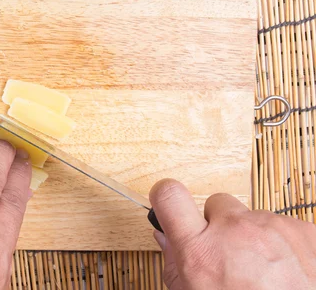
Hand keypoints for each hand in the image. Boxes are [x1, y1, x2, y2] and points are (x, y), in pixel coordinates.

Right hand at [150, 179, 315, 289]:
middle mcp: (235, 232)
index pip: (170, 196)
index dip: (166, 197)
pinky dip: (283, 245)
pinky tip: (284, 270)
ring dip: (254, 238)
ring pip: (253, 217)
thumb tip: (165, 237)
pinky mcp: (303, 231)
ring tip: (263, 271)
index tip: (168, 202)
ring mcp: (272, 228)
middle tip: (228, 254)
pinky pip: (284, 227)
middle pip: (217, 204)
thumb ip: (175, 264)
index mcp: (201, 252)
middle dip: (220, 224)